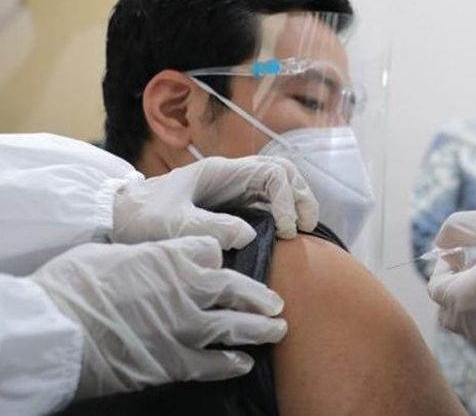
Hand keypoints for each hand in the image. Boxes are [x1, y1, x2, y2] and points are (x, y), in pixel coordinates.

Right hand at [29, 237, 287, 399]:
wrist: (59, 330)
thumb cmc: (73, 285)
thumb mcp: (111, 253)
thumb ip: (141, 257)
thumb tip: (141, 262)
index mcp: (173, 256)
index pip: (213, 250)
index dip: (216, 257)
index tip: (219, 264)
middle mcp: (190, 289)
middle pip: (237, 287)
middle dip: (258, 295)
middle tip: (275, 301)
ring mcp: (188, 327)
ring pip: (237, 325)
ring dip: (260, 328)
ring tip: (277, 328)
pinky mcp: (177, 362)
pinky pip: (215, 363)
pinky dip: (232, 363)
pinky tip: (244, 363)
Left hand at [113, 156, 318, 248]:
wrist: (116, 218)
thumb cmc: (140, 219)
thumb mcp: (171, 226)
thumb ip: (209, 228)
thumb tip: (249, 234)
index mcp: (220, 171)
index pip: (272, 173)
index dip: (287, 199)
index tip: (286, 230)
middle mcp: (231, 175)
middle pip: (282, 172)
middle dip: (300, 196)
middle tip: (305, 228)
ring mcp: (232, 188)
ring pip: (278, 184)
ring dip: (295, 202)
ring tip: (300, 230)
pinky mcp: (229, 204)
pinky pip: (266, 200)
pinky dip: (282, 212)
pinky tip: (283, 234)